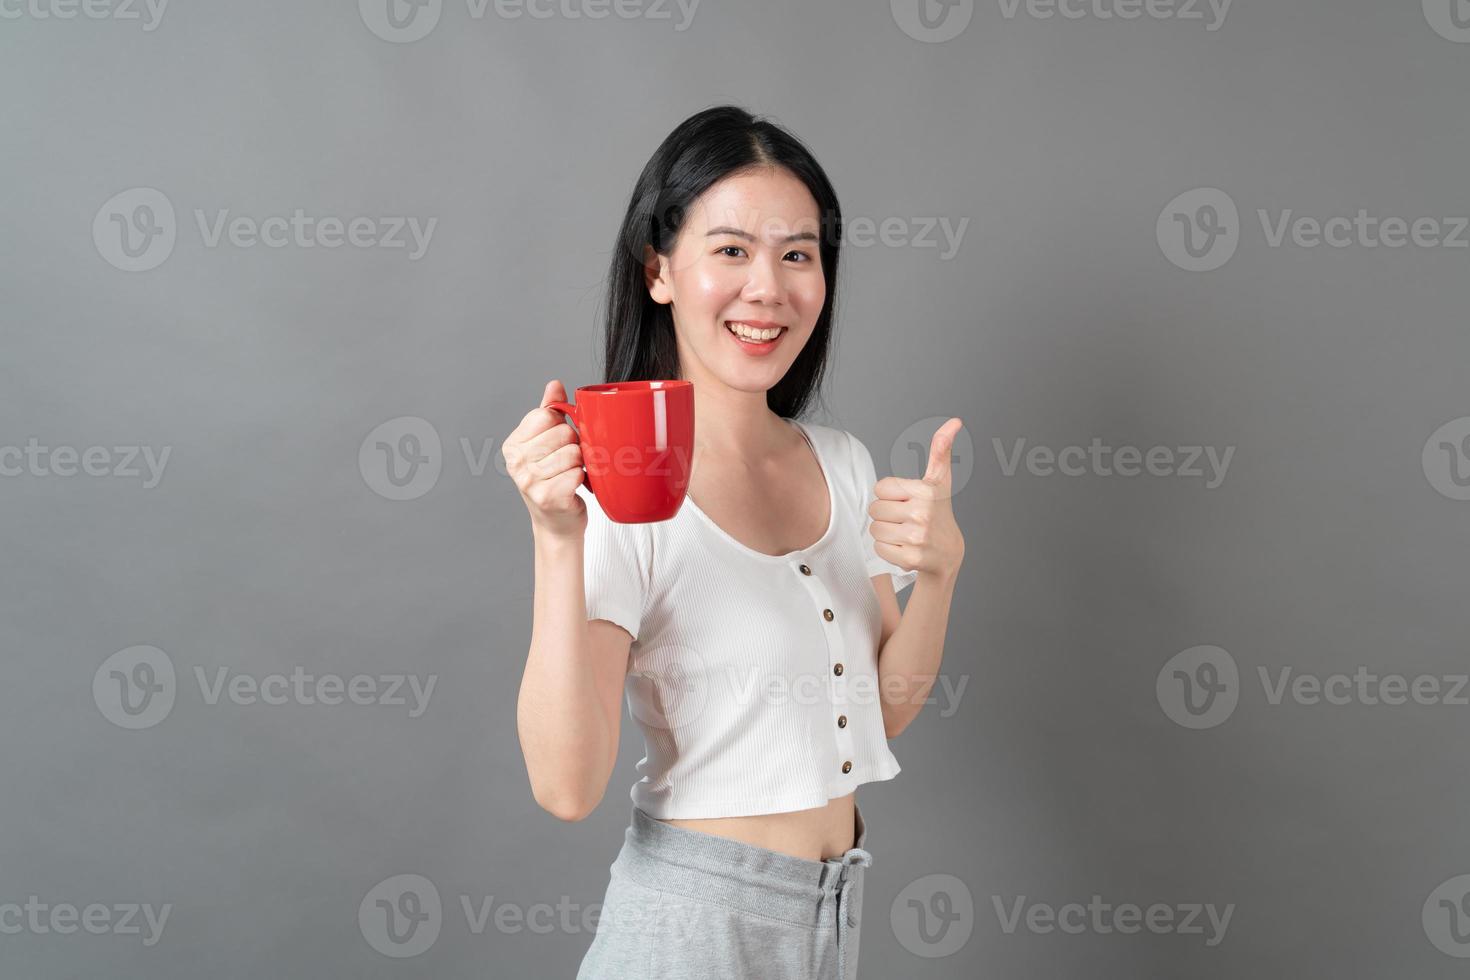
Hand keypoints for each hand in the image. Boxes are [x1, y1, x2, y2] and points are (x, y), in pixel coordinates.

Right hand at [502, 379, 586, 540]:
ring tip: (570, 474)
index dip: (561, 426)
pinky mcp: (548, 497)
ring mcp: (529, 481)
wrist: (557, 523)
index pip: (547, 415)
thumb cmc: (553, 480)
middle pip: (563, 434)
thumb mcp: (546, 444)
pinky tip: (573, 487)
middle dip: (574, 446)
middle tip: (567, 462)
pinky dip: (582, 480)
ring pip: (573, 453)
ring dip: (580, 464)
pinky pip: (577, 473)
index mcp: (513, 445)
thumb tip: (554, 384)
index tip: (558, 442)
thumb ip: (549, 412)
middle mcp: (516, 462)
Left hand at [866, 418, 965, 579]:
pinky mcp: (910, 559)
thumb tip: (955, 421)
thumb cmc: (938, 512)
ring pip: (874, 529)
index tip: (907, 501)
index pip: (880, 488)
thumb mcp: (940, 480)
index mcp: (926, 490)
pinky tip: (905, 548)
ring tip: (904, 533)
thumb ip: (941, 449)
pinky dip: (888, 550)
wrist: (948, 554)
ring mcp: (917, 538)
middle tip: (905, 519)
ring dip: (885, 533)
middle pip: (874, 509)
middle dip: (886, 515)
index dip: (889, 495)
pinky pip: (879, 548)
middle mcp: (923, 513)